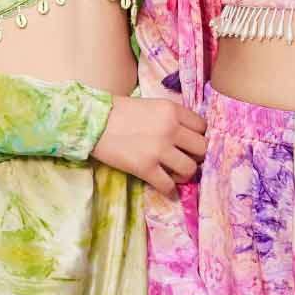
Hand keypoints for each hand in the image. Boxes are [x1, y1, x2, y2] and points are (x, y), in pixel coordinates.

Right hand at [89, 96, 205, 195]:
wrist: (91, 121)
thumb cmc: (118, 111)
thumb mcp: (150, 105)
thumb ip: (170, 118)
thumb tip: (186, 137)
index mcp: (171, 110)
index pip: (202, 127)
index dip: (197, 136)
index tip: (188, 142)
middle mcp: (170, 129)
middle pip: (201, 148)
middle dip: (195, 156)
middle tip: (183, 158)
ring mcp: (159, 150)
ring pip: (190, 169)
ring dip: (183, 174)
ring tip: (173, 173)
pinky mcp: (145, 168)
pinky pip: (168, 185)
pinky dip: (168, 189)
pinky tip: (163, 186)